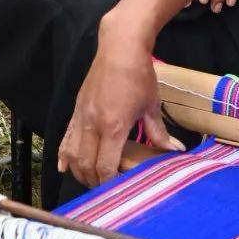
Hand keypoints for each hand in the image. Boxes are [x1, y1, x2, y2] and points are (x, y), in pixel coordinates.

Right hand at [58, 20, 182, 188]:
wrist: (120, 47)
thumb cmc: (139, 75)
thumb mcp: (151, 105)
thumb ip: (158, 133)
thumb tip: (175, 150)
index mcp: (113, 126)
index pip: (105, 166)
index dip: (109, 183)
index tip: (116, 191)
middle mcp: (92, 124)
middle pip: (86, 165)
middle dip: (94, 182)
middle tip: (105, 189)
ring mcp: (81, 117)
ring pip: (72, 155)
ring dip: (79, 172)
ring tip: (89, 181)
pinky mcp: (76, 109)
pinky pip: (65, 138)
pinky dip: (63, 155)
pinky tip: (63, 167)